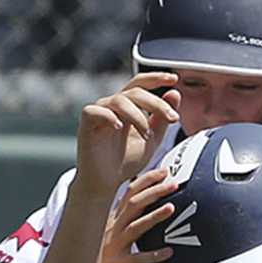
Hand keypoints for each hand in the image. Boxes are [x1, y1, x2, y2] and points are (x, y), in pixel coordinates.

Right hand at [77, 74, 179, 194]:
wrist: (107, 184)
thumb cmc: (125, 163)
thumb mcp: (151, 140)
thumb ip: (162, 119)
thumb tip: (175, 93)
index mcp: (127, 107)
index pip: (140, 84)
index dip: (156, 78)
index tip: (174, 79)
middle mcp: (112, 106)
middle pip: (135, 92)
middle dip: (156, 103)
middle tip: (172, 118)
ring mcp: (98, 113)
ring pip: (119, 101)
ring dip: (138, 116)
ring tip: (147, 135)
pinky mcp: (86, 125)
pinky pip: (95, 111)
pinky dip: (109, 117)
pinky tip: (120, 127)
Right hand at [100, 167, 175, 262]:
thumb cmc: (97, 258)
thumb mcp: (105, 233)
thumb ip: (120, 218)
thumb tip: (133, 203)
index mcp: (112, 220)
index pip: (129, 192)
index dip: (146, 180)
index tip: (163, 172)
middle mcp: (113, 229)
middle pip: (134, 204)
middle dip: (154, 192)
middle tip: (173, 184)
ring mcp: (115, 246)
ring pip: (136, 227)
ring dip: (154, 216)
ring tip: (171, 208)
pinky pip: (137, 259)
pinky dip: (153, 255)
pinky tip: (168, 252)